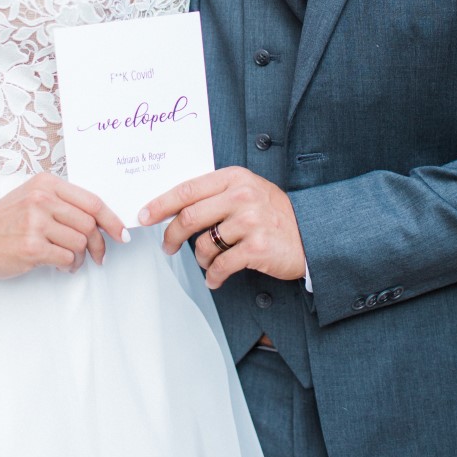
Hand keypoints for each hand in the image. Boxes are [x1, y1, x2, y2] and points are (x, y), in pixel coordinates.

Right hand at [0, 172, 128, 277]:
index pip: (92, 201)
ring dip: (81, 258)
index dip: (112, 220)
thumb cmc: (4, 219)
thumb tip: (100, 220)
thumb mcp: (33, 197)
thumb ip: (63, 202)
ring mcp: (36, 223)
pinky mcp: (31, 247)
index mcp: (47, 183)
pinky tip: (61, 267)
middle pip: (89, 224)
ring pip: (80, 242)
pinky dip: (69, 266)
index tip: (121, 234)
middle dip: (98, 244)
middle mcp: (42, 199)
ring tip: (71, 261)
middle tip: (97, 256)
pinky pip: (67, 258)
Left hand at [138, 167, 305, 288]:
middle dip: (171, 236)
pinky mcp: (257, 248)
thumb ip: (216, 193)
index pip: (187, 189)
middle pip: (189, 217)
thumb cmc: (274, 213)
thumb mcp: (247, 190)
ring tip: (208, 262)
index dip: (161, 204)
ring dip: (200, 259)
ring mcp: (250, 222)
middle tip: (167, 246)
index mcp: (234, 178)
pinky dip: (213, 276)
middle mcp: (241, 196)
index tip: (144, 215)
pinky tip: (215, 278)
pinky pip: (220, 266)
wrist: (312, 234)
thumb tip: (176, 207)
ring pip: (203, 245)